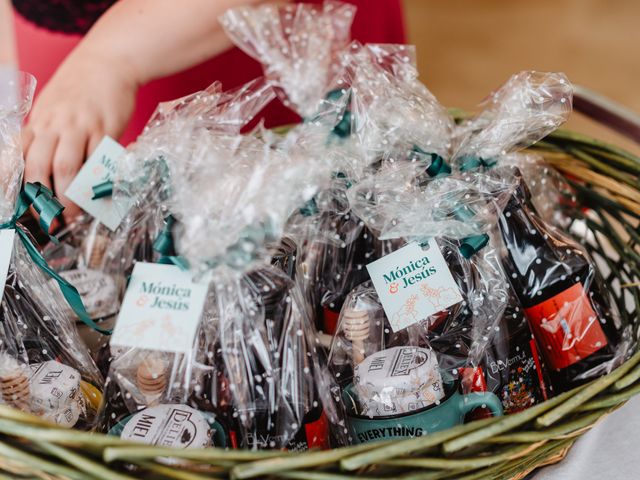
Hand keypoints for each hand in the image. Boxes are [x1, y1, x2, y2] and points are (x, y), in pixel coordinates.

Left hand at [22, 49, 135, 221]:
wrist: (107, 62)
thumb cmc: (80, 89)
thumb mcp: (53, 110)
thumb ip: (48, 138)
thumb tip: (47, 174)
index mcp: (38, 122)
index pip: (17, 156)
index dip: (16, 184)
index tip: (21, 208)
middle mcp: (54, 124)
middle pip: (39, 165)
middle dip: (43, 199)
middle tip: (50, 221)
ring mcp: (80, 126)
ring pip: (67, 166)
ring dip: (69, 196)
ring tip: (74, 215)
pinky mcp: (105, 127)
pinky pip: (99, 159)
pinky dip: (98, 180)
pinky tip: (100, 194)